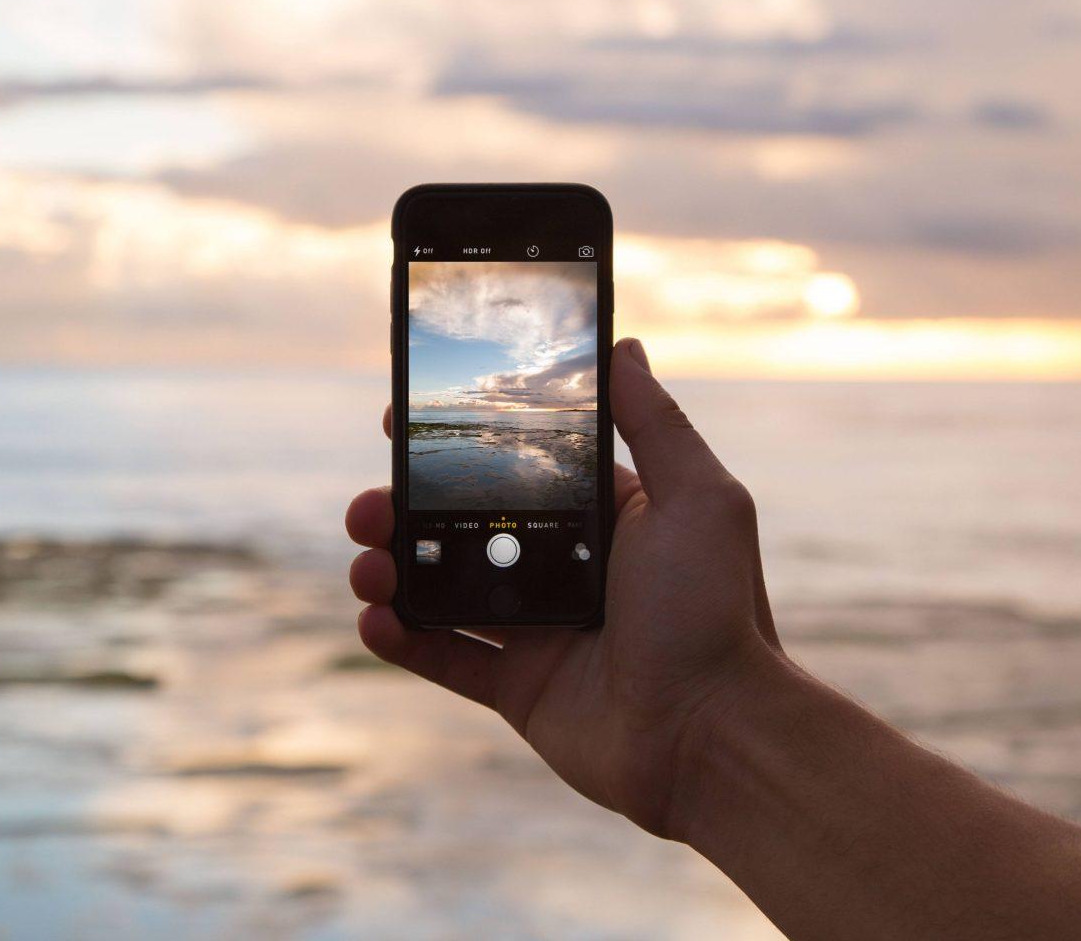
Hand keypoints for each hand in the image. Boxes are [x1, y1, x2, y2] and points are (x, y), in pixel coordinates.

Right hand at [345, 337, 781, 837]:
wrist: (713, 735)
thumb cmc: (714, 610)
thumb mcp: (698, 498)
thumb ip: (654, 422)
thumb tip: (623, 345)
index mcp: (605, 519)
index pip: (517, 467)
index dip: (459, 445)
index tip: (402, 420)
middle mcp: (567, 569)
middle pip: (465, 526)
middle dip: (406, 510)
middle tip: (368, 505)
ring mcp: (540, 631)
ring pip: (444, 588)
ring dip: (392, 571)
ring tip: (366, 564)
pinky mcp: (519, 689)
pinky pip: (446, 659)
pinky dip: (402, 640)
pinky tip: (374, 621)